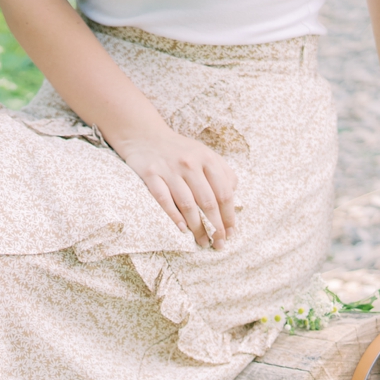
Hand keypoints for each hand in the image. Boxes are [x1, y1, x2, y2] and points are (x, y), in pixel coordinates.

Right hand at [113, 127, 237, 250]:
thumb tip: (233, 197)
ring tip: (203, 242)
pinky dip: (174, 216)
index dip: (229, 216)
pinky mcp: (151, 174)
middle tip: (219, 243)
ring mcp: (170, 169)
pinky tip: (182, 230)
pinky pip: (164, 199)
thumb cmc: (180, 151)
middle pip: (208, 202)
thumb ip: (222, 172)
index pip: (224, 193)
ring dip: (197, 228)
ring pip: (187, 204)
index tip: (231, 232)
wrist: (145, 135)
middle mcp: (190, 163)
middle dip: (216, 227)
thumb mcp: (205, 154)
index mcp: (207, 159)